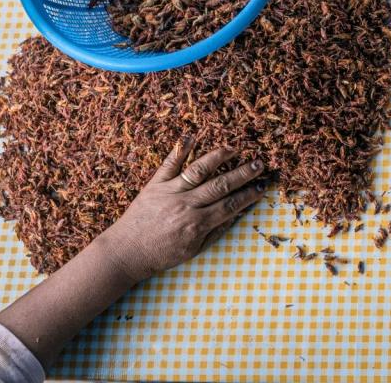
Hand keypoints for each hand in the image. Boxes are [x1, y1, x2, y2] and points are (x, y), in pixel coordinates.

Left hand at [99, 138, 267, 281]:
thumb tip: (237, 214)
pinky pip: (169, 164)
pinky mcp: (154, 184)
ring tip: (234, 147)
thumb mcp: (194, 250)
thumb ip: (216, 231)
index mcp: (197, 224)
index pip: (230, 205)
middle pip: (220, 185)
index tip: (263, 186)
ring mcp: (170, 192)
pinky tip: (192, 136)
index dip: (249, 195)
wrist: (126, 253)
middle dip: (242, 173)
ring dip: (218, 157)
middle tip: (259, 163)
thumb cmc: (162, 254)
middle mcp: (186, 205)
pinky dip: (181, 149)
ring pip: (198, 170)